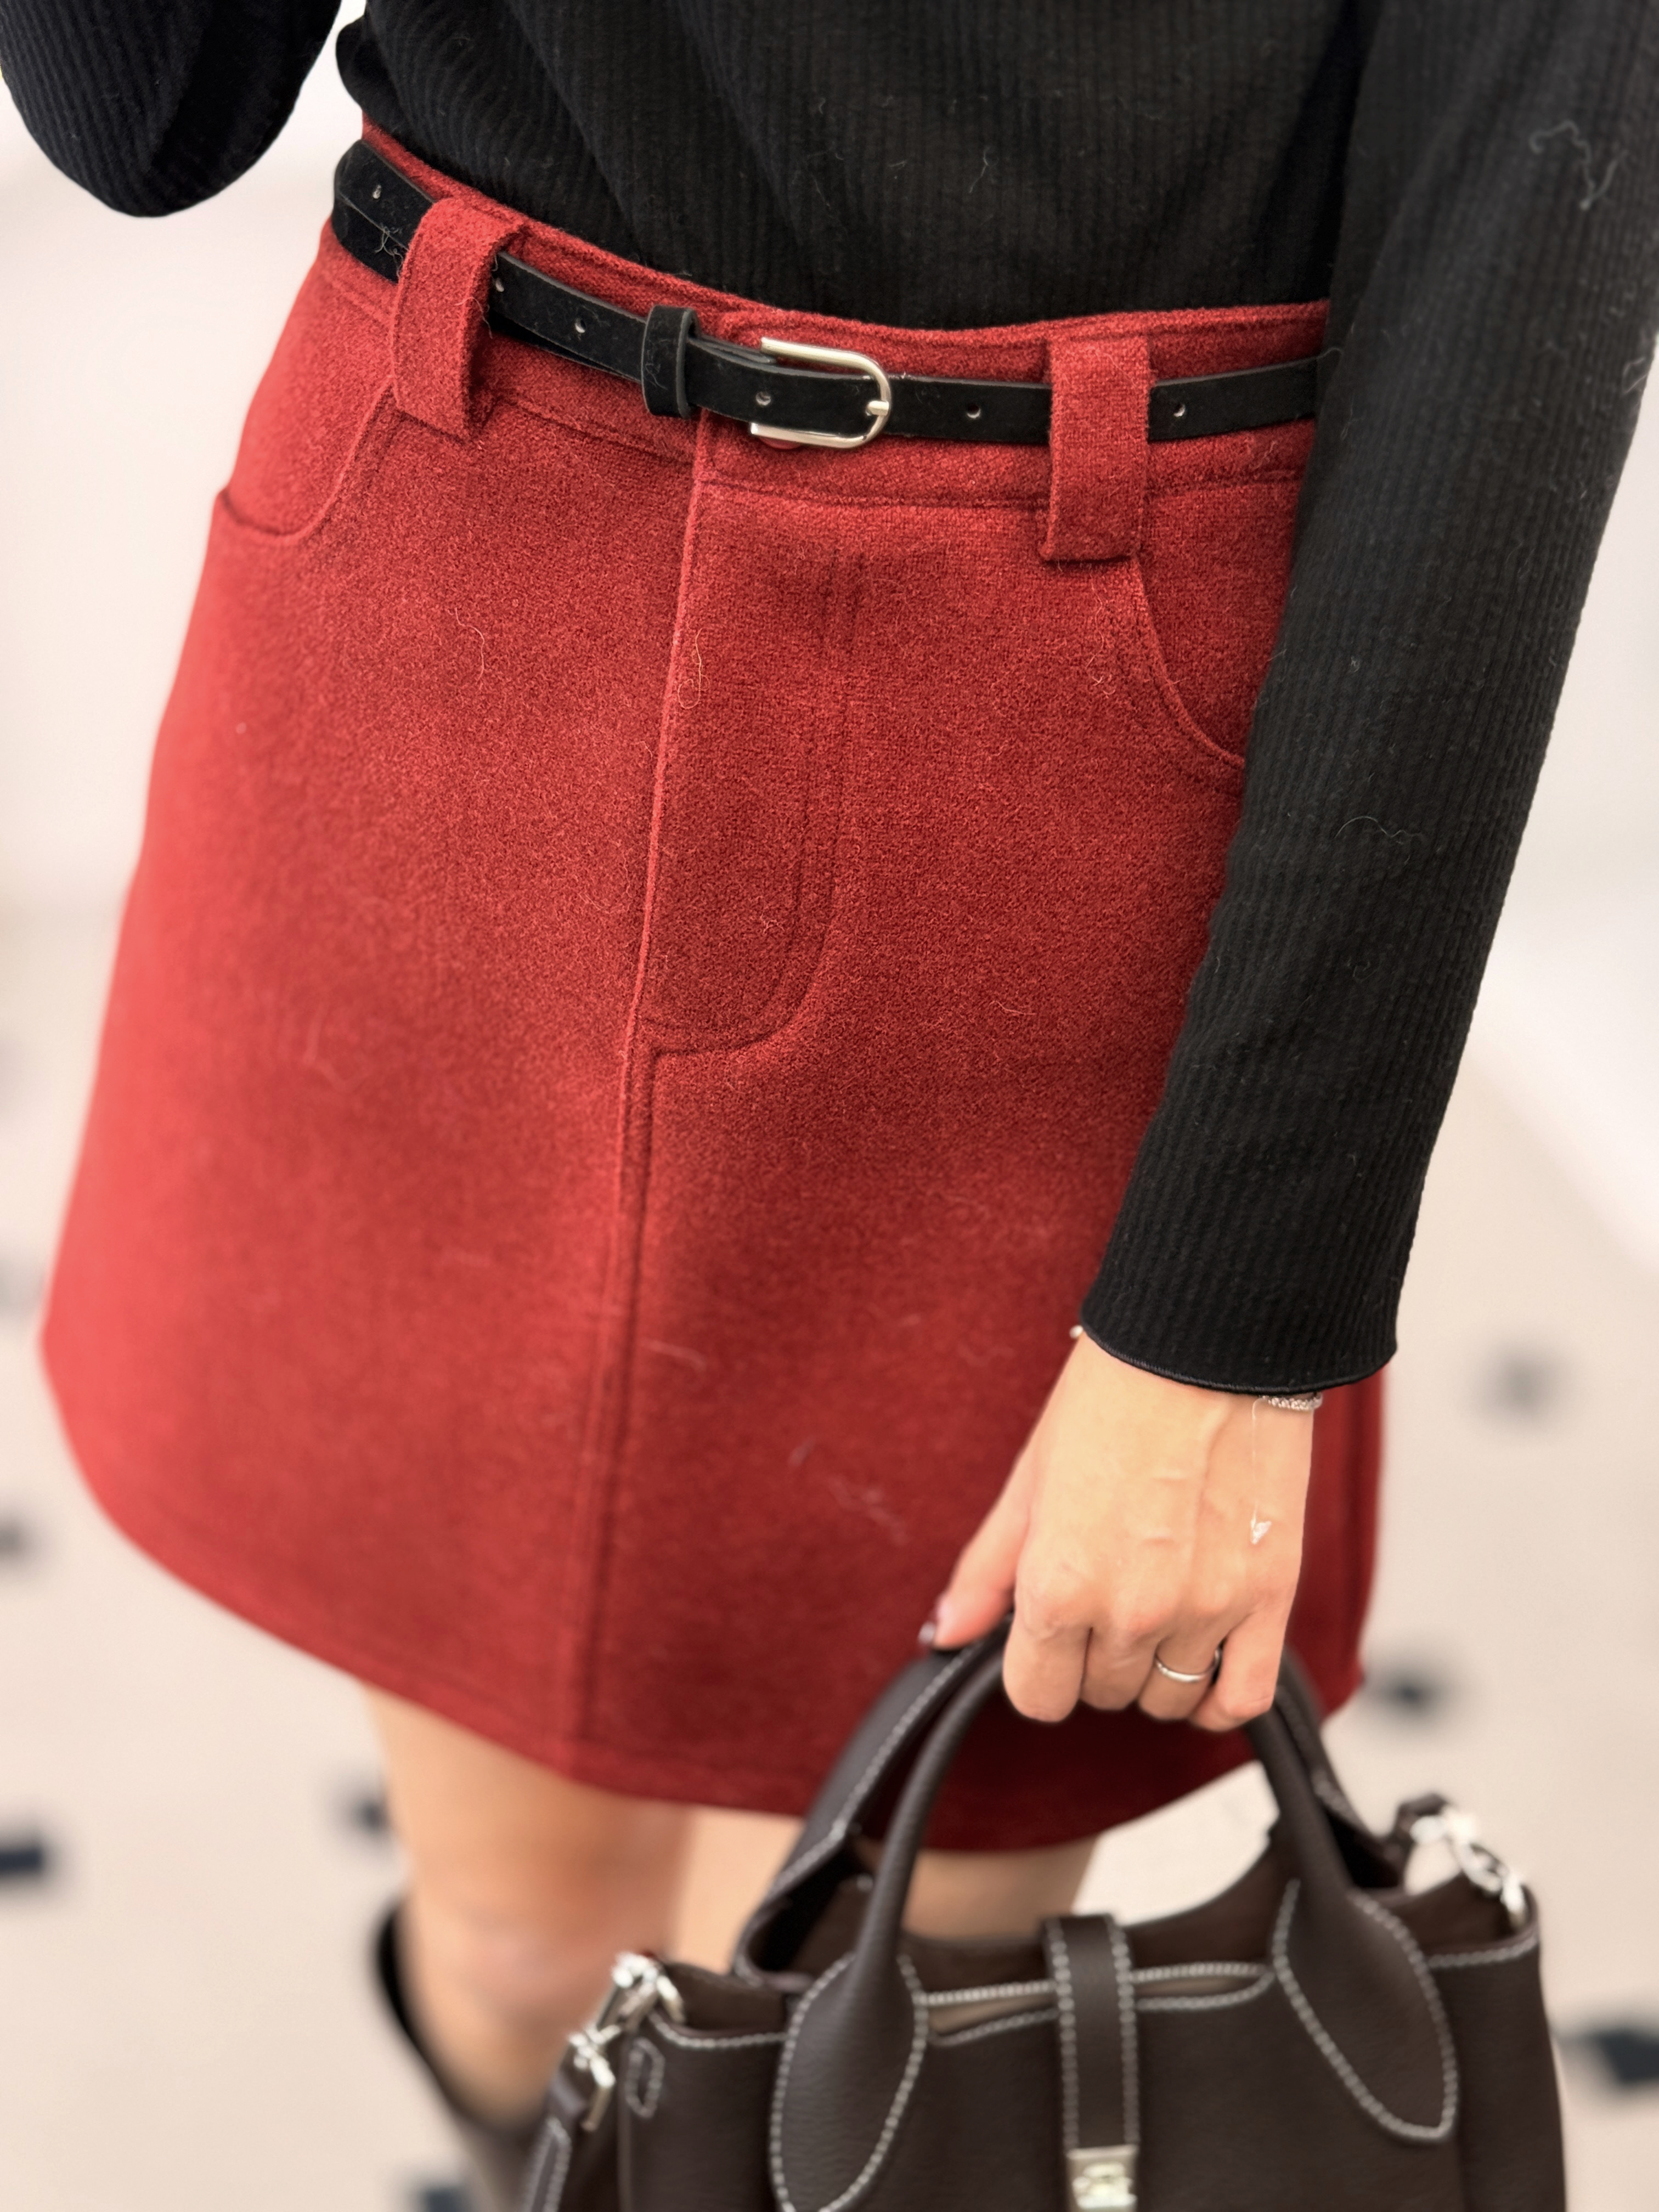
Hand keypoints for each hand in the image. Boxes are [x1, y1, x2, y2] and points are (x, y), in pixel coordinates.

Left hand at [932, 1337, 1314, 1728]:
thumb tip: (946, 1632)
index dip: (1039, 1666)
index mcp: (1059, 1583)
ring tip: (1158, 1604)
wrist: (1205, 1341)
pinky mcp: (1269, 1596)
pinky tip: (1209, 1662)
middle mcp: (1130, 1609)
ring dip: (1157, 1667)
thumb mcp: (1030, 1477)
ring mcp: (1205, 1609)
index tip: (1051, 1632)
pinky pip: (1245, 1697)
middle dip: (1096, 1655)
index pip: (1038, 1696)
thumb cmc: (1112, 1396)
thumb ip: (987, 1569)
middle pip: (1103, 1694)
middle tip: (1108, 1589)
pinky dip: (1223, 1696)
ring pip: (1169, 1699)